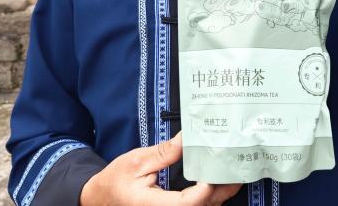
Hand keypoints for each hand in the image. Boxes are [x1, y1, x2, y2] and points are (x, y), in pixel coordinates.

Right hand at [80, 132, 240, 205]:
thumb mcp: (136, 162)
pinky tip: (217, 179)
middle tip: (234, 163)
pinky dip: (211, 195)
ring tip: (230, 167)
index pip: (187, 204)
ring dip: (219, 191)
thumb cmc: (116, 181)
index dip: (205, 189)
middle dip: (221, 187)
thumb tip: (187, 138)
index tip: (214, 167)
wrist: (103, 198)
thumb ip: (164, 153)